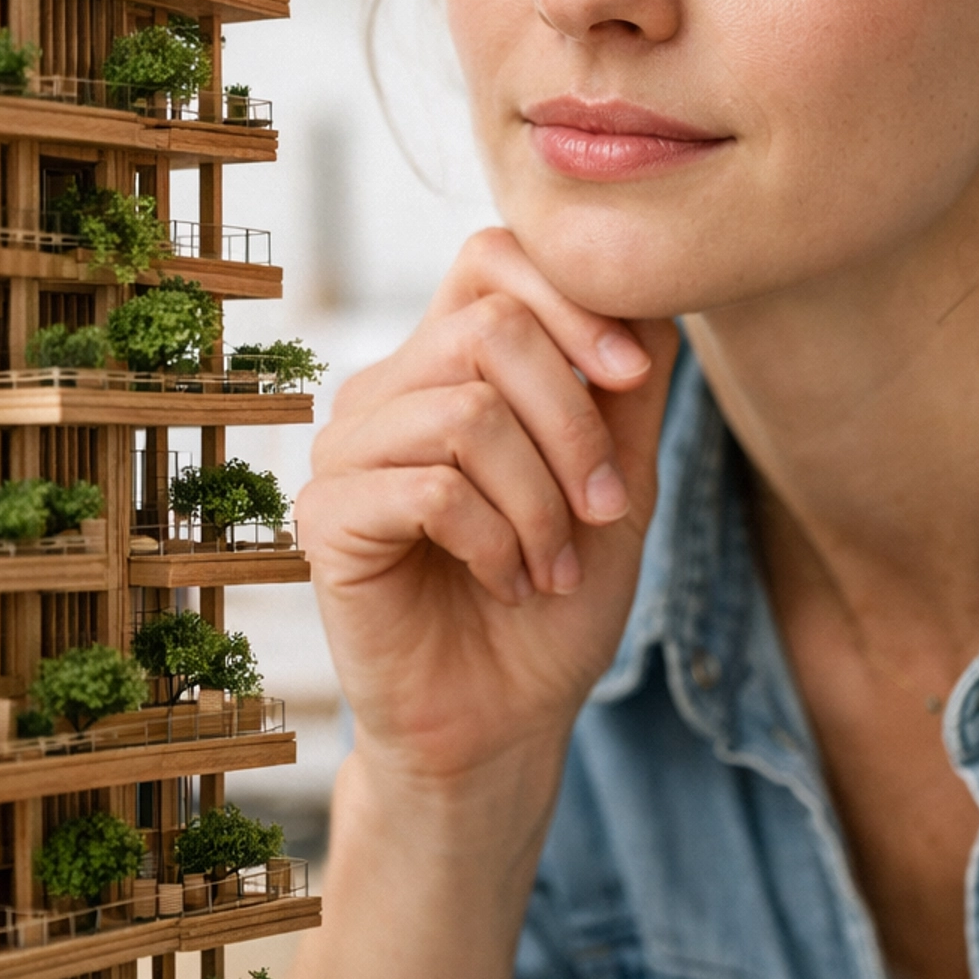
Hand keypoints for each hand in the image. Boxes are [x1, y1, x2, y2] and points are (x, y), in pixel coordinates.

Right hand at [297, 229, 678, 792]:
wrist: (505, 719)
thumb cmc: (556, 598)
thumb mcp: (616, 479)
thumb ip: (627, 386)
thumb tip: (651, 292)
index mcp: (449, 362)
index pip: (490, 259)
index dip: (569, 298)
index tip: (630, 377)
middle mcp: (389, 389)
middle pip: (489, 329)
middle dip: (573, 422)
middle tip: (600, 509)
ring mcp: (348, 449)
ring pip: (466, 412)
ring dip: (540, 500)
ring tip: (554, 564)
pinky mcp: (326, 517)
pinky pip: (430, 490)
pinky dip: (495, 541)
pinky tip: (507, 581)